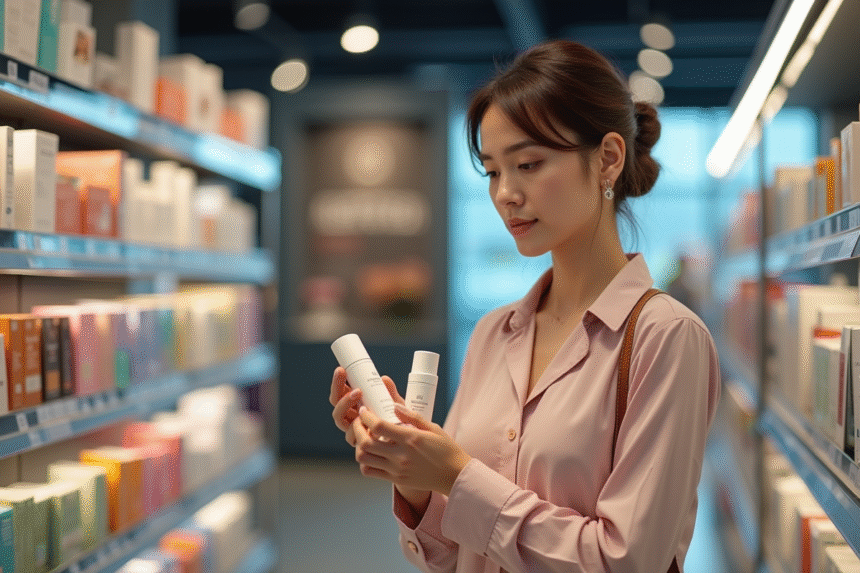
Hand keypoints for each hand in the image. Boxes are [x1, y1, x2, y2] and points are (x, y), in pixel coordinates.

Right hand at [329, 366, 402, 446]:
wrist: (403, 441)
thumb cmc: (397, 419)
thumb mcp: (396, 404)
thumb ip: (391, 393)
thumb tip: (384, 379)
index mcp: (354, 403)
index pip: (340, 390)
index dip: (338, 381)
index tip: (342, 369)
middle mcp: (349, 415)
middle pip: (335, 401)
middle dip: (338, 389)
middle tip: (350, 379)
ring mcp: (351, 429)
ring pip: (338, 417)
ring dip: (344, 404)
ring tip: (358, 393)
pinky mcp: (357, 443)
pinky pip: (350, 436)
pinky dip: (354, 428)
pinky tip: (362, 421)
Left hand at [353, 403, 471, 495]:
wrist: (454, 476)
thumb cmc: (446, 449)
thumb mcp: (433, 428)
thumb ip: (412, 416)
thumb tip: (394, 406)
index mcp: (411, 439)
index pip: (378, 426)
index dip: (366, 416)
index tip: (365, 410)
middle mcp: (401, 455)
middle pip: (366, 442)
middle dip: (357, 428)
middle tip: (359, 421)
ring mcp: (397, 469)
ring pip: (364, 458)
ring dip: (359, 445)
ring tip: (363, 436)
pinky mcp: (396, 479)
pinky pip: (370, 471)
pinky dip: (364, 461)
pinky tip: (371, 452)